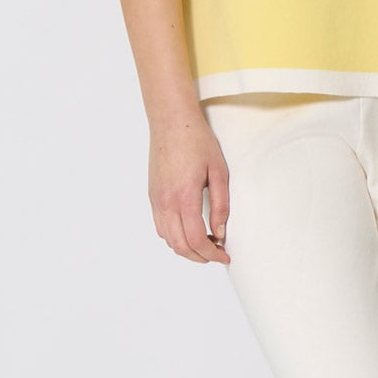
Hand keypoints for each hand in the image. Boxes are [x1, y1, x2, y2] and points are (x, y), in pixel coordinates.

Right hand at [148, 118, 230, 264]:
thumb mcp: (219, 172)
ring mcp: (156, 200)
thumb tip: (221, 232)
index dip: (212, 253)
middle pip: (180, 245)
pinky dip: (174, 237)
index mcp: (184, 197)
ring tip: (206, 242)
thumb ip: (221, 205)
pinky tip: (189, 230)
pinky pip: (160, 226)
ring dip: (187, 248)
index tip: (225, 255)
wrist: (171, 122)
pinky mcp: (152, 196)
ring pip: (168, 239)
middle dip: (200, 256)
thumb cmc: (196, 141)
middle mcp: (166, 202)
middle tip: (217, 253)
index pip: (197, 240)